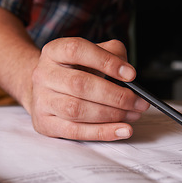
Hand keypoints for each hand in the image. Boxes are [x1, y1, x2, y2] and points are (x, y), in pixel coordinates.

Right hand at [30, 38, 149, 140]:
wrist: (47, 90)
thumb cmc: (75, 71)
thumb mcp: (92, 54)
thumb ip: (112, 54)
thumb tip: (128, 73)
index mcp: (54, 51)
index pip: (77, 50)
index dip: (106, 61)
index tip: (131, 75)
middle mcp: (44, 74)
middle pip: (80, 85)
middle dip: (116, 96)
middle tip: (139, 102)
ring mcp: (42, 100)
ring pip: (77, 110)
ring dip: (111, 115)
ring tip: (132, 114)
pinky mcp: (45, 123)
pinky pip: (75, 131)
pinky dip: (102, 132)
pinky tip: (122, 130)